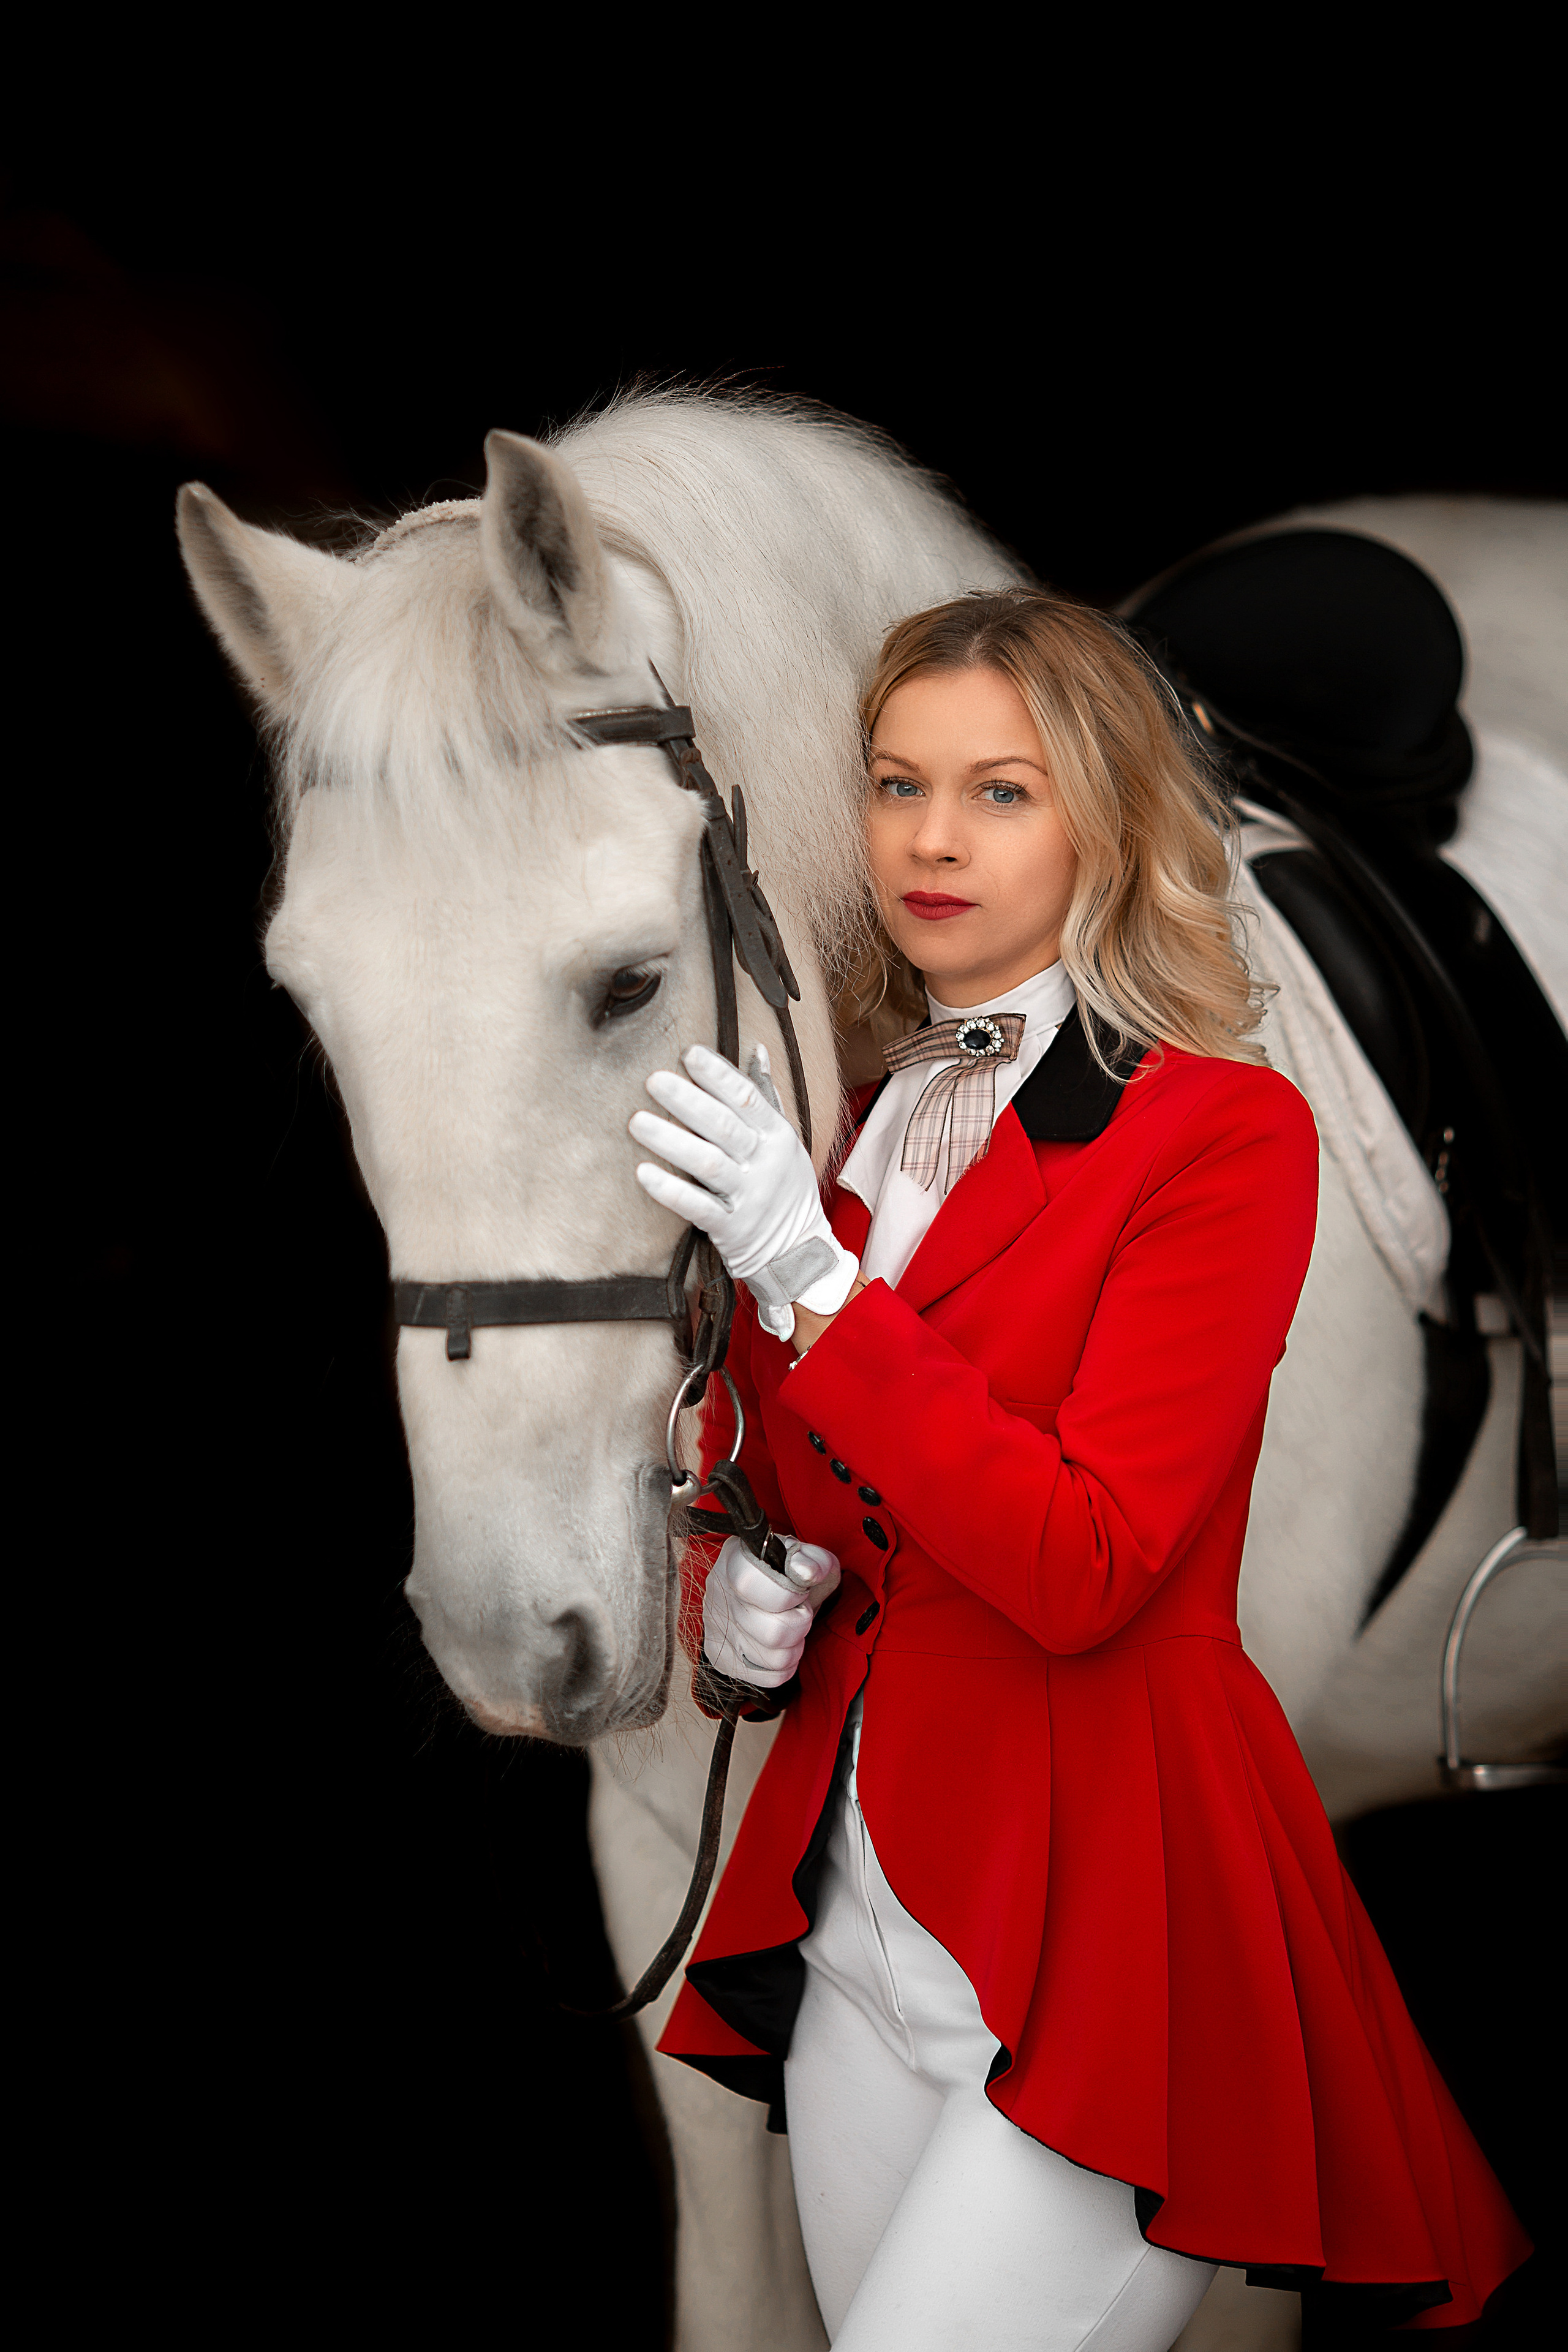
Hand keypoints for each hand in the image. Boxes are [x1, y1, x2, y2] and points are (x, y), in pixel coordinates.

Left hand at [631, 1044, 858, 1339]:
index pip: (747, 1098)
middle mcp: (765, 1164)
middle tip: (653, 1080)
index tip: (689, 1052)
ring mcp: (749, 1197)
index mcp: (777, 1137)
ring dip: (671, 1142)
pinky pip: (698, 1208)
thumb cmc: (785, 1187)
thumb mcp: (786, 1140)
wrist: (799, 1252)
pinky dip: (671, 1191)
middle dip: (688, 1101)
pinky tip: (644, 1173)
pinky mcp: (731, 1229)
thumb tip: (757, 1050)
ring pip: (709, 1165)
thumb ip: (767, 1097)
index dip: (718, 1074)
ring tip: (637, 1121)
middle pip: (725, 1127)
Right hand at [702, 1534, 840, 1687]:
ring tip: (791, 1628)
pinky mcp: (721, 1658)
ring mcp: (715, 1628)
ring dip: (796, 1646)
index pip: (748, 1584)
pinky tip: (781, 1646)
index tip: (799, 1592)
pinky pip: (770, 1678)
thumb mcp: (810, 1557)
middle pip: (772, 1632)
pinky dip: (786, 1666)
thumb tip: (805, 1571)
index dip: (786, 1595)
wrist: (773, 1590)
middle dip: (800, 1624)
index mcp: (735, 1560)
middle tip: (799, 1611)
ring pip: (774, 1659)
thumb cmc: (793, 1574)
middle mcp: (718, 1593)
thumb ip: (813, 1560)